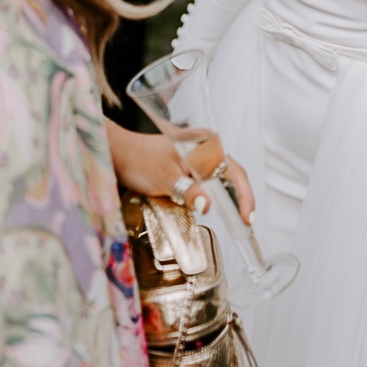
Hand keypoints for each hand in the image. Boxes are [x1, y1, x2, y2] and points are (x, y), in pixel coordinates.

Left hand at [105, 121, 255, 225]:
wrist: (118, 153)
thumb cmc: (139, 161)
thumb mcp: (164, 178)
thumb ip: (187, 191)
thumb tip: (207, 205)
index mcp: (203, 145)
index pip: (233, 171)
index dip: (244, 195)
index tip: (247, 217)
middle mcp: (204, 148)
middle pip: (231, 173)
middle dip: (242, 197)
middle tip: (245, 221)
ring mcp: (197, 156)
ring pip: (221, 177)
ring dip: (230, 197)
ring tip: (237, 217)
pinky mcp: (188, 165)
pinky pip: (209, 179)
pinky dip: (217, 194)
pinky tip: (216, 206)